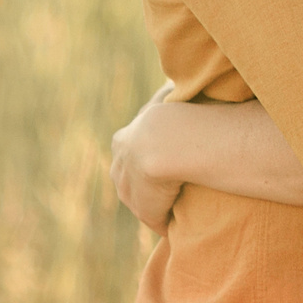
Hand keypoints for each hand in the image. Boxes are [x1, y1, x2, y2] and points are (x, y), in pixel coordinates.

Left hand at [111, 89, 182, 234]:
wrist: (167, 141)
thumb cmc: (175, 112)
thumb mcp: (166, 96)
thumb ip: (165, 94)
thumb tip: (173, 80)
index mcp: (121, 141)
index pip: (131, 154)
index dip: (148, 156)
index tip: (166, 159)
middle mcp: (119, 168)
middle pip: (130, 181)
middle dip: (146, 184)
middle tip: (172, 185)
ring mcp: (129, 192)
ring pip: (142, 202)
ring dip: (158, 205)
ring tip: (180, 205)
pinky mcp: (145, 210)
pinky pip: (158, 219)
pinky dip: (169, 221)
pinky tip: (182, 220)